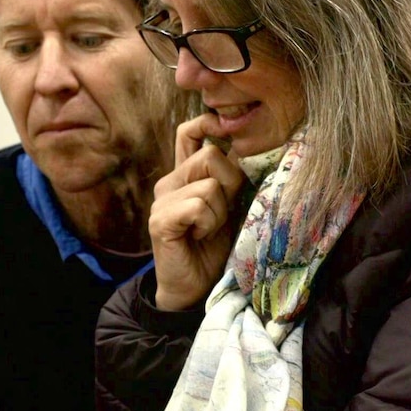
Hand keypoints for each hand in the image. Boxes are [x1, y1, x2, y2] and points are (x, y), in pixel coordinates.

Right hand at [150, 114, 245, 310]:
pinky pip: (198, 206)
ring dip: (220, 212)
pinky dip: (208, 224)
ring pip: (209, 185)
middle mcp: (170, 182)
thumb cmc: (214, 248)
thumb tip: (249, 147)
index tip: (227, 132)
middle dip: (230, 183)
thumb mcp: (230, 206)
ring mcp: (162, 200)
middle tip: (223, 213)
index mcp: (184, 175)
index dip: (208, 123)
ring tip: (209, 230)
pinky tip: (199, 237)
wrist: (194, 287)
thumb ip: (231, 178)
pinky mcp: (160, 220)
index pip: (189, 131)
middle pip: (210, 155)